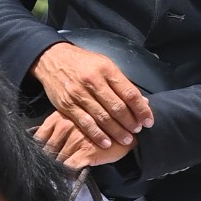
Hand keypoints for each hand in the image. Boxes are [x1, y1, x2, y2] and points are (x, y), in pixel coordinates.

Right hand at [31, 43, 152, 150]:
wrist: (52, 58)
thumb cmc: (84, 63)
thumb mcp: (105, 65)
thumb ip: (122, 83)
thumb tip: (143, 102)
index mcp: (107, 70)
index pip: (129, 93)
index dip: (141, 110)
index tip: (148, 121)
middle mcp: (93, 81)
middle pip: (117, 107)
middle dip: (130, 122)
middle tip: (138, 131)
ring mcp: (79, 94)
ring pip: (102, 117)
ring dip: (117, 131)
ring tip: (126, 139)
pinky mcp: (67, 105)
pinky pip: (85, 123)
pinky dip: (97, 134)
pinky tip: (106, 142)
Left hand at [35, 112, 131, 168]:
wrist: (127, 133)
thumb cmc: (103, 126)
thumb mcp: (77, 119)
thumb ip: (60, 126)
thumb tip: (42, 141)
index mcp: (61, 116)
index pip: (40, 135)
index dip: (39, 148)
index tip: (41, 155)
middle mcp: (66, 126)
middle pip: (47, 148)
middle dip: (47, 159)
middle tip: (48, 167)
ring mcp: (76, 139)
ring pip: (57, 159)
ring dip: (57, 168)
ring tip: (57, 174)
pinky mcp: (86, 153)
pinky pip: (69, 167)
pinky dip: (67, 173)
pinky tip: (70, 175)